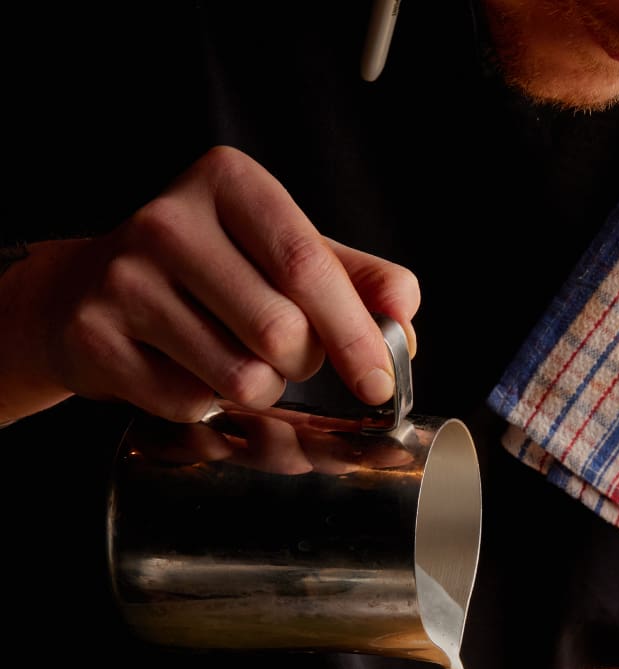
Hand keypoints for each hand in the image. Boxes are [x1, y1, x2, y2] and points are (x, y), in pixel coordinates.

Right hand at [3, 145, 419, 422]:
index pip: (307, 265)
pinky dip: (207, 406)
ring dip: (260, 390)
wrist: (87, 292)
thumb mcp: (282, 253)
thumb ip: (353, 279)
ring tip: (233, 359)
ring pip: (241, 377)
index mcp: (229, 183)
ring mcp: (124, 280)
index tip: (379, 382)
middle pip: (280, 331)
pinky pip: (191, 404)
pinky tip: (185, 371)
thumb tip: (403, 313)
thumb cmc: (208, 273)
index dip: (354, 333)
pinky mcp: (95, 338)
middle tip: (287, 356)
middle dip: (303, 364)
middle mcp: (169, 222)